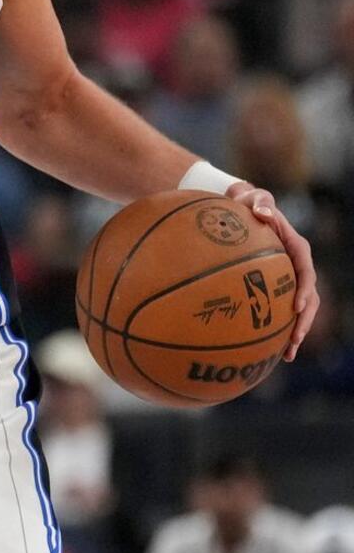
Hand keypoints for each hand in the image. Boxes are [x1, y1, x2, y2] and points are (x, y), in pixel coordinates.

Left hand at [226, 182, 319, 359]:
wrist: (243, 210)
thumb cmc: (248, 204)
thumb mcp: (253, 198)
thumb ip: (259, 202)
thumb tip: (262, 212)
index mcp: (296, 247)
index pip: (305, 269)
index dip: (304, 289)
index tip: (297, 306)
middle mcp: (297, 265)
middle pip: (309, 295)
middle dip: (304, 319)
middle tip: (295, 340)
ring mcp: (289, 278)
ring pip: (300, 308)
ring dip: (297, 331)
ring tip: (289, 354)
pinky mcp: (277, 287)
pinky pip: (282, 310)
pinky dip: (278, 329)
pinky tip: (270, 351)